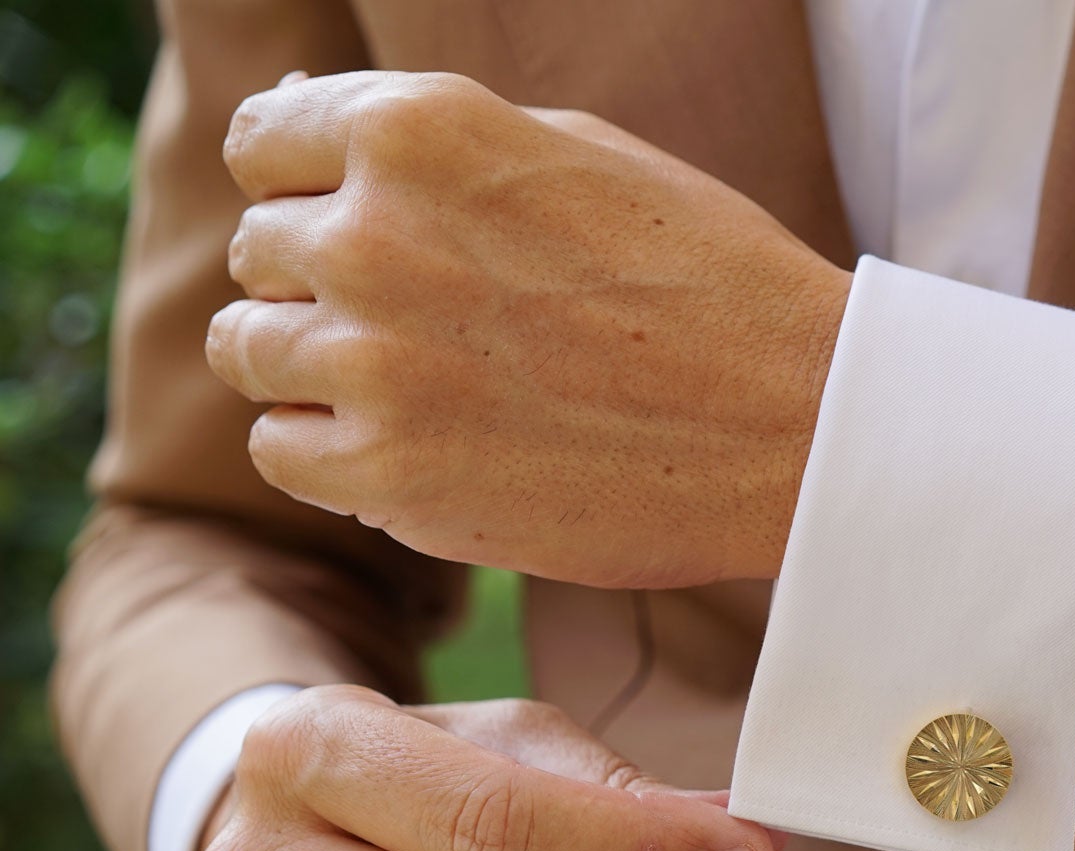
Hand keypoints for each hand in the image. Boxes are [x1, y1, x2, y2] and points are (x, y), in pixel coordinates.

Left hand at [205, 71, 850, 588]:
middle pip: (261, 250)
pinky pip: (281, 451)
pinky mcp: (390, 474)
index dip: (307, 186)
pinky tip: (413, 446)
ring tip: (417, 388)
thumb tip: (308, 130)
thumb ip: (435, 143)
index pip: (264, 141)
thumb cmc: (710, 282)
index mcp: (419, 130)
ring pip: (251, 349)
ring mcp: (374, 360)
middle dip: (322, 281)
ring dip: (316, 368)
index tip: (361, 228)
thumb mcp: (578, 154)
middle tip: (427, 325)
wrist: (800, 425)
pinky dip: (330, 452)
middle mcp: (374, 234)